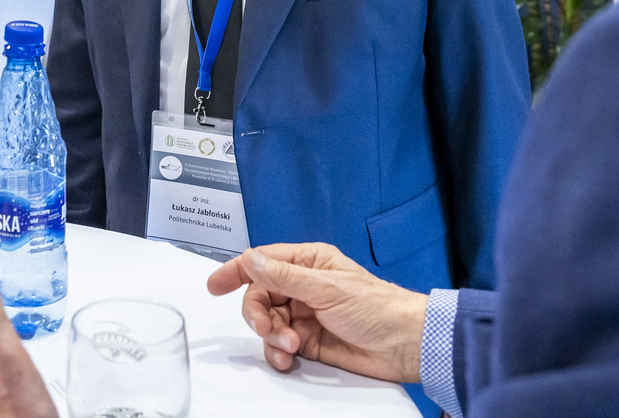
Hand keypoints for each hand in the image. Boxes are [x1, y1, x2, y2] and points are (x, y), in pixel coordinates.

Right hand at [206, 243, 427, 382]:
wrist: (403, 345)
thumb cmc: (377, 307)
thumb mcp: (326, 288)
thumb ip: (283, 277)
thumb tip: (250, 259)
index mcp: (307, 263)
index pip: (262, 262)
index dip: (236, 271)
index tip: (215, 286)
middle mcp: (303, 287)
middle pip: (259, 296)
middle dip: (258, 313)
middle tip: (266, 326)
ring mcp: (304, 315)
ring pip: (267, 323)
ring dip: (271, 336)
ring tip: (289, 346)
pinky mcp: (308, 342)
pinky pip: (278, 346)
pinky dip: (277, 354)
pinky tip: (287, 358)